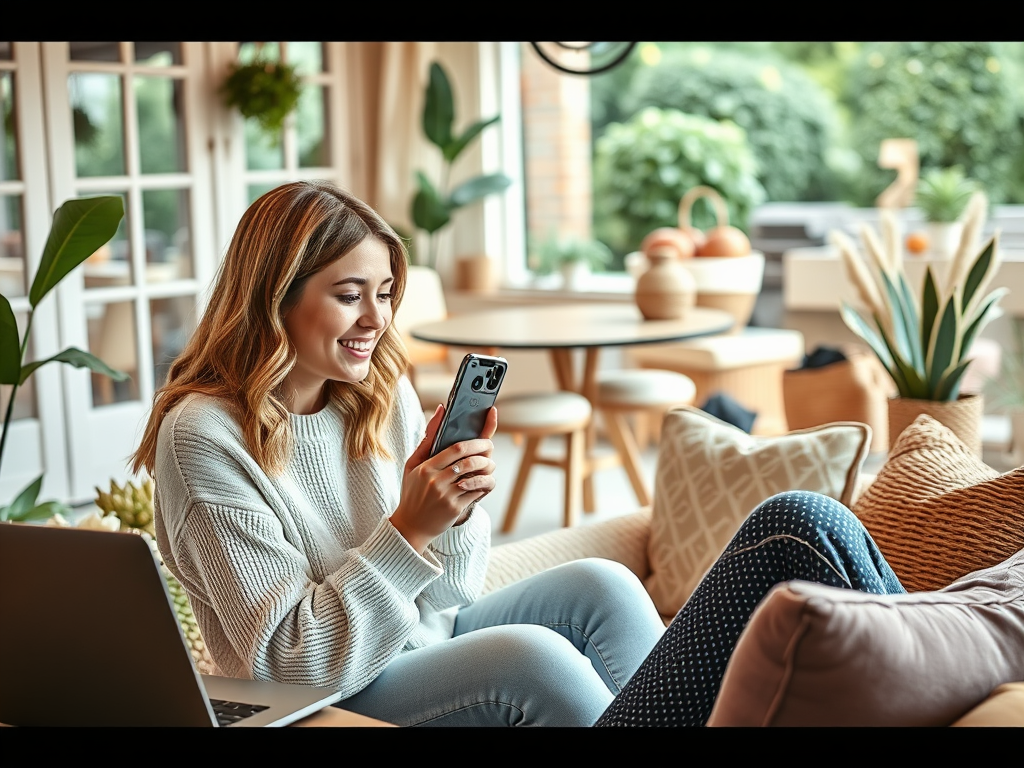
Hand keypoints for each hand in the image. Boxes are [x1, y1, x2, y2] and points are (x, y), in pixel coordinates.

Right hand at [390, 405, 497, 553]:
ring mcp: (446, 496)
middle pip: (468, 460)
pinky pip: (477, 492)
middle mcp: (436, 481)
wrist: (411, 526)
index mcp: (426, 468)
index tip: (484, 437)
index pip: (455, 449)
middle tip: (490, 447)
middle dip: (484, 451)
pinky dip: (484, 484)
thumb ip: (427, 439)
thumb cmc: (413, 492)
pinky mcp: (455, 508)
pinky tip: (483, 481)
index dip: (474, 440)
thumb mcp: (412, 465)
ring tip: (488, 464)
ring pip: (476, 476)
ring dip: (487, 468)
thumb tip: (441, 410)